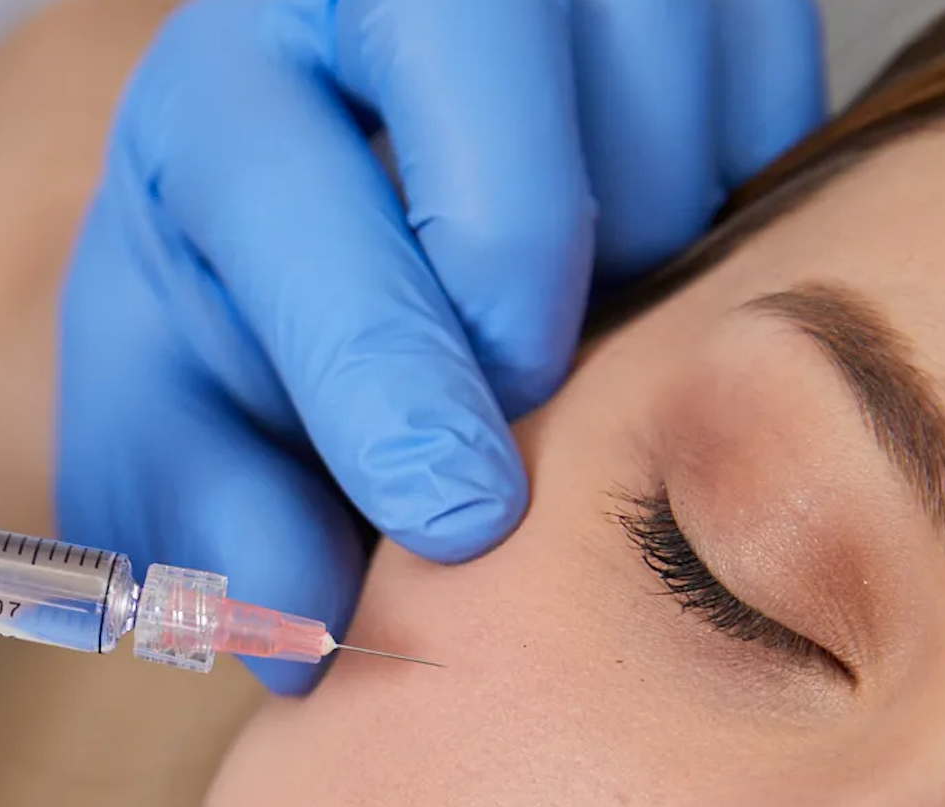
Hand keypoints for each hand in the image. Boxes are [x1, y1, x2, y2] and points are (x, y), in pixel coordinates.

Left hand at [57, 0, 824, 690]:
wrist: (325, 226)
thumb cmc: (249, 332)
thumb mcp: (187, 428)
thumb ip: (216, 514)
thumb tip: (297, 613)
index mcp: (221, 104)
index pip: (295, 193)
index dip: (384, 371)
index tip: (454, 518)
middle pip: (483, 48)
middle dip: (518, 271)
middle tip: (528, 398)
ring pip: (643, 83)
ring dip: (633, 251)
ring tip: (566, 326)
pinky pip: (757, 92)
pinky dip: (720, 207)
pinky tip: (635, 267)